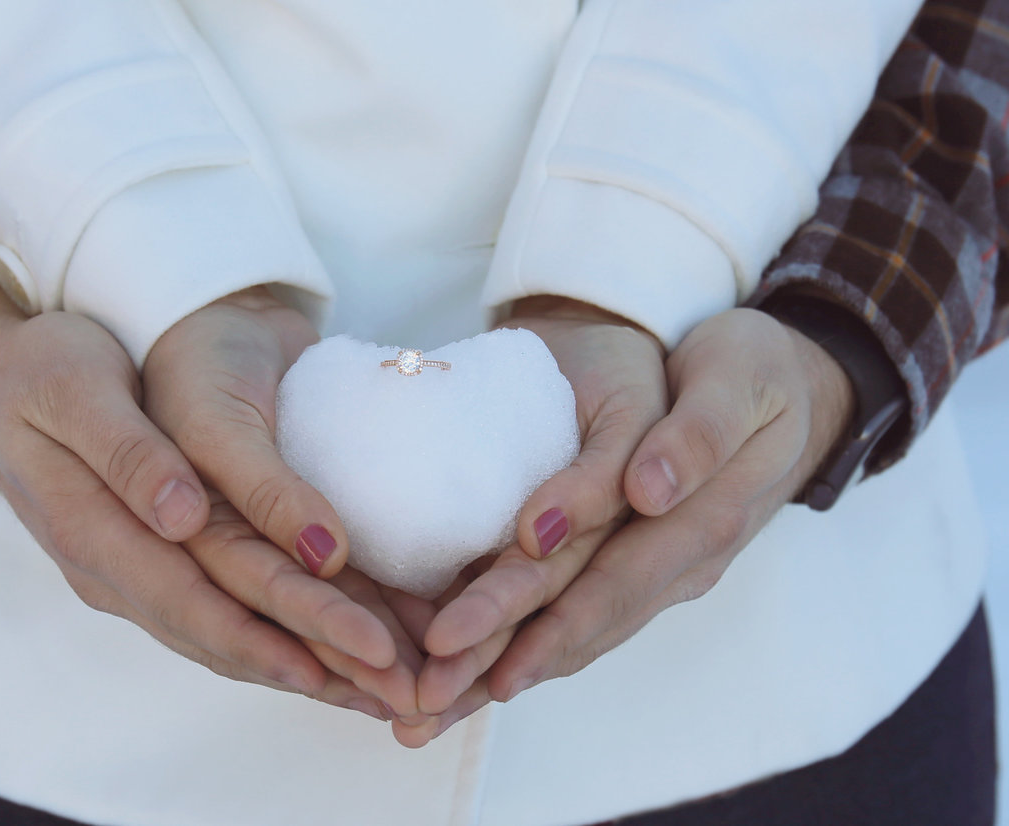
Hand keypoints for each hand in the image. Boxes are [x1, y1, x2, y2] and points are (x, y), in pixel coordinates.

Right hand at [0, 260, 398, 714]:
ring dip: (303, 665)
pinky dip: (278, 638)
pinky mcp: (155, 567)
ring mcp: (132, 577)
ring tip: (381, 685)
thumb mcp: (76, 389)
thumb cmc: (44, 371)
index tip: (355, 651)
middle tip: (398, 687)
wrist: (1, 384)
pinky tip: (332, 651)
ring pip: (223, 639)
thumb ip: (128, 455)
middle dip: (312, 664)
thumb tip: (181, 520)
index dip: (274, 634)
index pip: (193, 600)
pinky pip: (221, 615)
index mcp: (91, 531)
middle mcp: (112, 573)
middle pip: (220, 634)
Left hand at [422, 308, 854, 734]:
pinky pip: (583, 614)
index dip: (540, 623)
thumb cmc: (754, 373)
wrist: (792, 388)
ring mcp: (664, 572)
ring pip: (579, 632)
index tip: (462, 644)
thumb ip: (696, 437)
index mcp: (703, 522)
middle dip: (500, 660)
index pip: (610, 584)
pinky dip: (531, 644)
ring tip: (435, 702)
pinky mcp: (643, 564)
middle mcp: (681, 565)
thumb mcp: (737, 380)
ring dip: (507, 667)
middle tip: (425, 694)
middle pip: (582, 622)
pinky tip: (481, 667)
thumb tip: (647, 493)